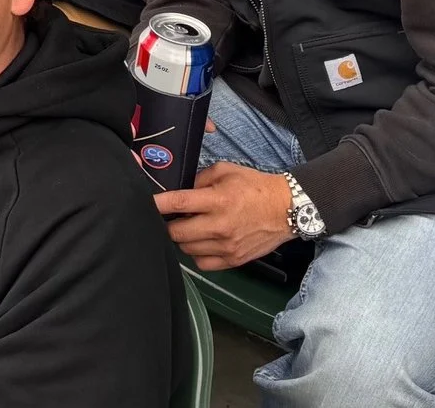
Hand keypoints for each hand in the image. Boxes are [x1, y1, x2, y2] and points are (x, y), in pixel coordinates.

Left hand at [153, 163, 296, 270]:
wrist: (287, 209)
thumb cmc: (255, 187)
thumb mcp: (226, 171)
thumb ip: (199, 179)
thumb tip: (180, 190)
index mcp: (218, 200)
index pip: (179, 203)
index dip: (158, 204)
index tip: (147, 203)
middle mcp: (220, 226)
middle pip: (177, 233)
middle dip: (169, 224)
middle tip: (173, 217)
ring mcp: (227, 247)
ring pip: (187, 249)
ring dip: (183, 239)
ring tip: (191, 227)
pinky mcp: (233, 260)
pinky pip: (202, 263)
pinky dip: (197, 254)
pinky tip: (202, 242)